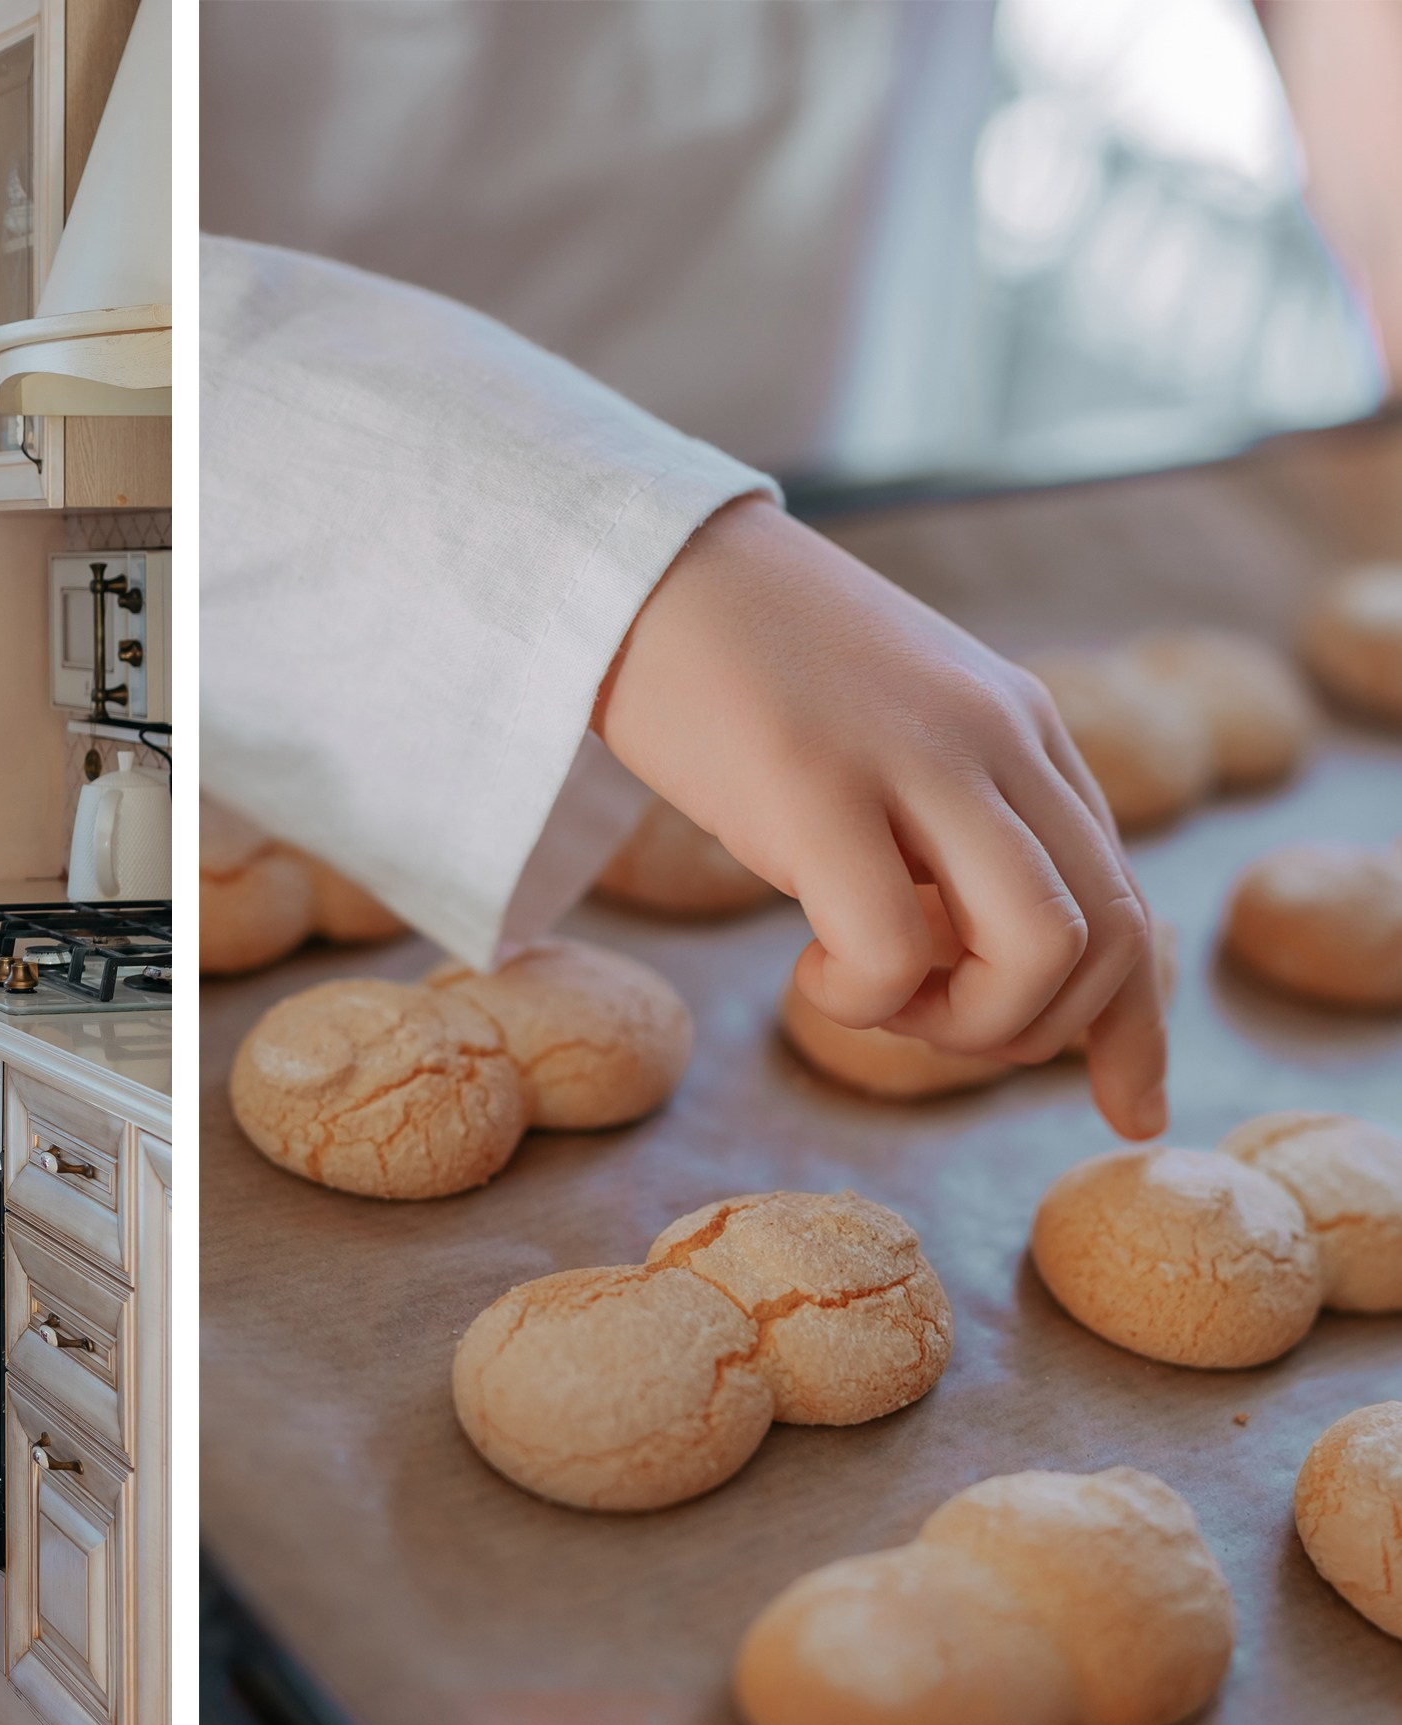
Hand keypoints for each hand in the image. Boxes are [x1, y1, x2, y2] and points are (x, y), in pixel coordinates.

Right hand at [596, 497, 1166, 1140]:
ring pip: (1037, 951)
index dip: (1135, 1026)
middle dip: (1030, 1032)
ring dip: (958, 1024)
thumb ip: (947, 814)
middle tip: (922, 1023)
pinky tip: (804, 969)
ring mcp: (914, 759)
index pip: (1126, 899)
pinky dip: (856, 1001)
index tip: (1126, 1108)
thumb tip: (968, 943)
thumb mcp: (884, 732)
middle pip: (1108, 938)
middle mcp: (996, 741)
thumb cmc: (737, 662)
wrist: (638, 567)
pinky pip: (893, 949)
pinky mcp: (816, 785)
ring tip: (864, 993)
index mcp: (1020, 729)